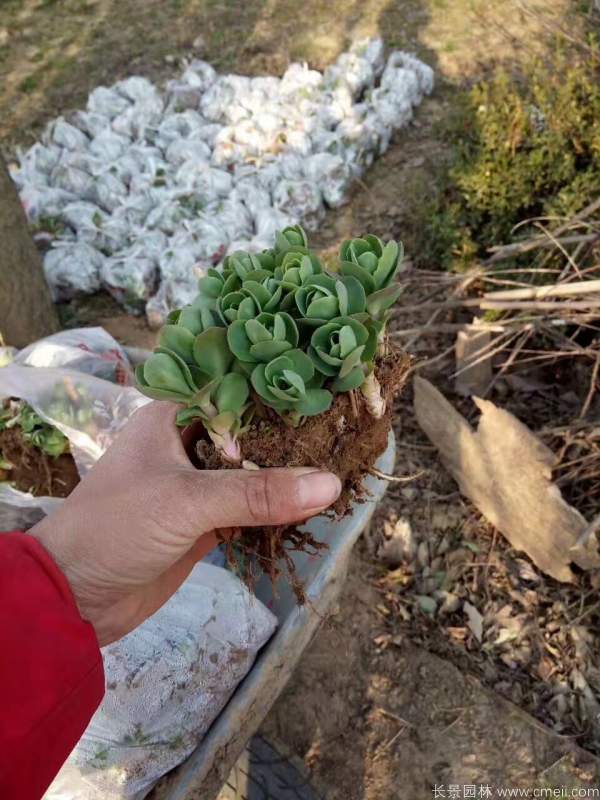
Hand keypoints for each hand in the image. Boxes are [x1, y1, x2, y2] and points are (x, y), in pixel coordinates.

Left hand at [30, 401, 340, 645]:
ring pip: (251, 475)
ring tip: (341, 465)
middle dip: (290, 442)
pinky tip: (310, 506)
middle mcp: (185, 444)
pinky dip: (274, 511)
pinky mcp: (202, 522)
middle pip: (249, 437)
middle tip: (345, 434)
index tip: (330, 396)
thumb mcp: (188, 501)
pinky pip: (248, 510)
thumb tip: (331, 483)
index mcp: (171, 417)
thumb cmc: (118, 527)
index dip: (279, 397)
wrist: (76, 598)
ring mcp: (195, 486)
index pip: (236, 396)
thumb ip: (258, 493)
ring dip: (285, 479)